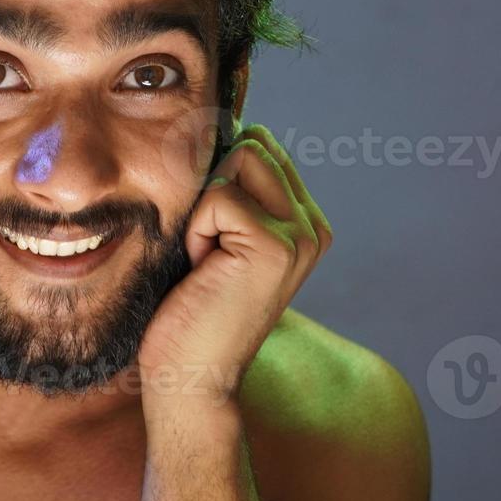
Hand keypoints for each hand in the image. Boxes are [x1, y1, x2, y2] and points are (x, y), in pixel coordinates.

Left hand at [137, 123, 331, 408]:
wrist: (189, 376)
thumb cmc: (187, 308)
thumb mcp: (213, 237)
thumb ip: (228, 189)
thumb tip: (211, 124)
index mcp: (303, 221)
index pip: (260, 146)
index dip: (218, 177)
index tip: (210, 234)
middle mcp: (313, 226)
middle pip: (252, 144)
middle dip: (211, 189)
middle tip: (205, 250)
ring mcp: (301, 236)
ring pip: (237, 162)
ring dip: (202, 208)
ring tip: (205, 259)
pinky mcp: (275, 246)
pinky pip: (218, 197)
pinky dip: (196, 231)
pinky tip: (203, 272)